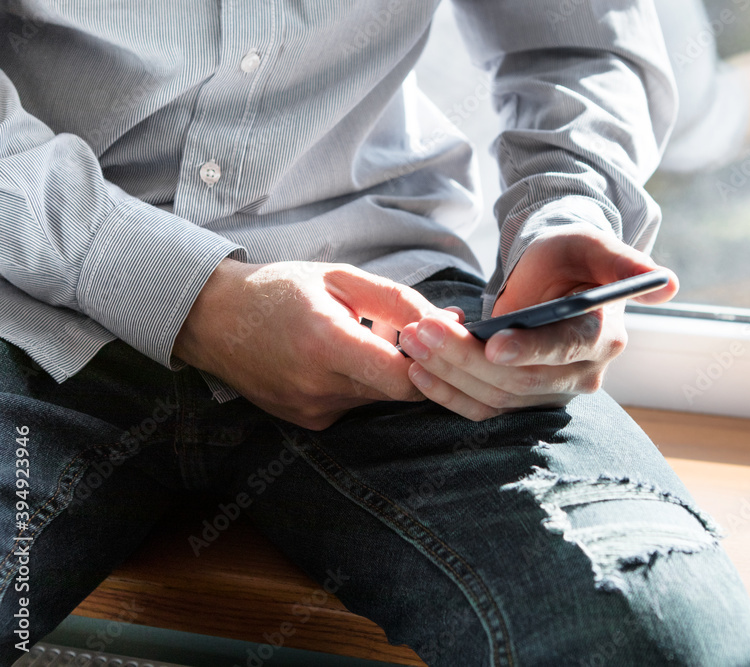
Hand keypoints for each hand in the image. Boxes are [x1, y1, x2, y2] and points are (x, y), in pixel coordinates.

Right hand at [173, 259, 456, 429]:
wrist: (211, 320)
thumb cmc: (278, 290)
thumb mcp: (340, 279)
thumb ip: (398, 301)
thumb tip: (450, 322)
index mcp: (326, 343)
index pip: (405, 379)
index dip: (433, 362)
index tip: (435, 338)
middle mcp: (318, 386)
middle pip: (399, 391)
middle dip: (415, 364)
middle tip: (409, 331)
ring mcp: (312, 410)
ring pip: (379, 398)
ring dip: (386, 371)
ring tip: (364, 335)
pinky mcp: (309, 421)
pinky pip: (355, 404)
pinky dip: (362, 382)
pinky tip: (340, 356)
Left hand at [397, 224, 677, 420]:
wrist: (556, 279)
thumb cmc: (572, 256)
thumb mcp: (593, 245)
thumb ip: (623, 262)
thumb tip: (667, 284)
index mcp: (602, 336)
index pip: (567, 348)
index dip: (532, 349)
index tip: (494, 343)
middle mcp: (581, 375)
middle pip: (521, 378)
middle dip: (467, 357)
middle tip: (423, 329)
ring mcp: (549, 394)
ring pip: (495, 396)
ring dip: (448, 372)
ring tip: (411, 340)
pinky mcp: (519, 401)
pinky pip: (481, 408)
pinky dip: (447, 393)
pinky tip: (418, 370)